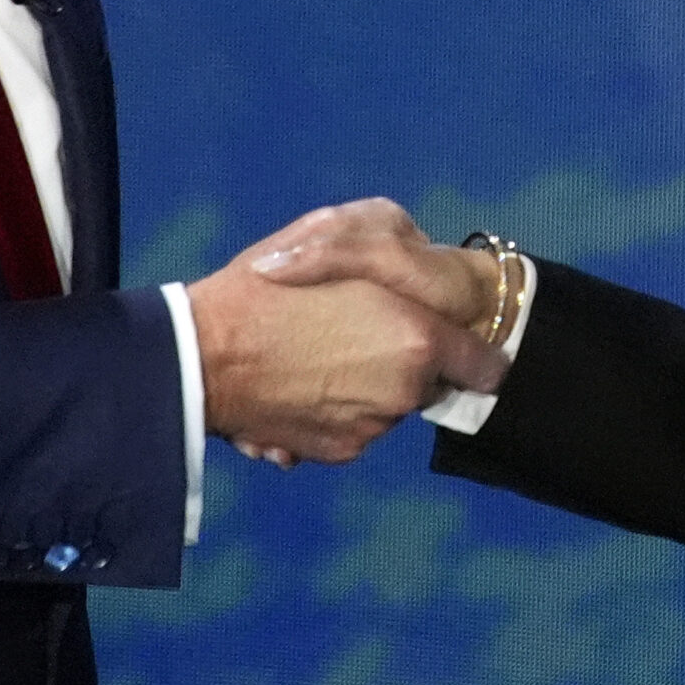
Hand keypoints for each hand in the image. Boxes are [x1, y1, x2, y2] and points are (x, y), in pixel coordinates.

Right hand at [188, 204, 506, 466]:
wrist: (200, 357)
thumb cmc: (266, 287)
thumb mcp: (336, 233)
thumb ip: (396, 246)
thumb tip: (422, 261)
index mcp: (416, 341)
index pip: (484, 365)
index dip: (472, 348)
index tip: (454, 341)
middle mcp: (404, 393)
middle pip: (428, 379)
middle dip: (405, 358)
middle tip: (352, 330)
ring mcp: (372, 428)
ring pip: (390, 403)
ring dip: (368, 382)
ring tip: (315, 352)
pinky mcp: (339, 451)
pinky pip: (354, 425)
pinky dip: (337, 408)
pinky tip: (298, 380)